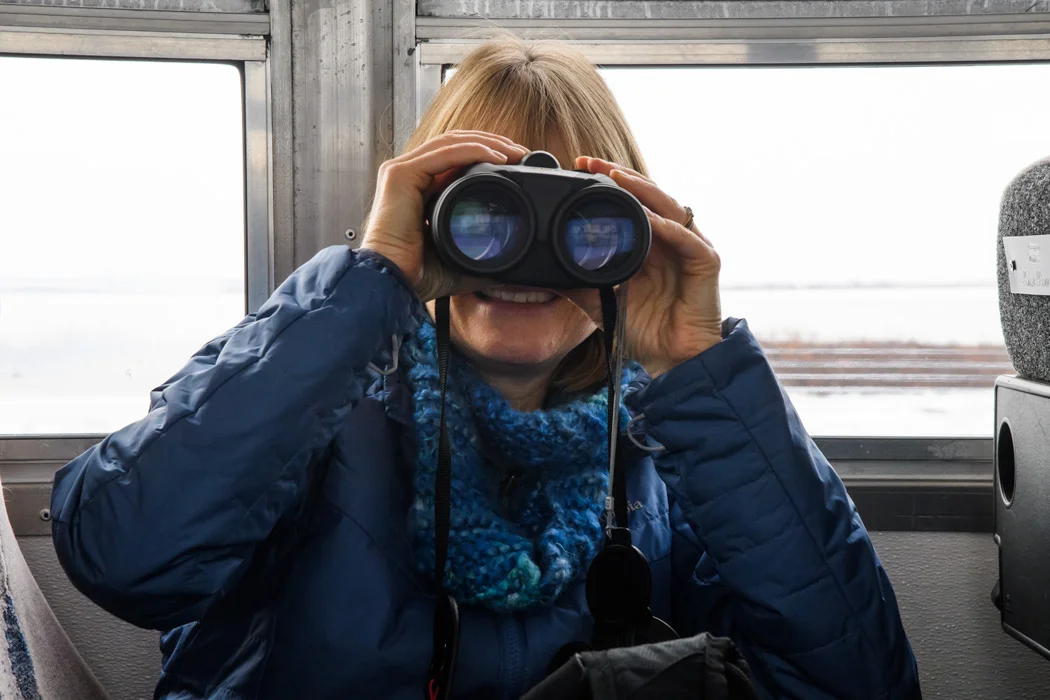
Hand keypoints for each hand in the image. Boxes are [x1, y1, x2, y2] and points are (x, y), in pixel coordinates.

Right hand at [360, 130, 528, 300]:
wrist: (394, 284)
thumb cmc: (418, 275)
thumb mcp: (460, 257)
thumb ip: (480, 252)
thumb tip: (509, 264)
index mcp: (419, 189)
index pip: (455, 158)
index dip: (487, 155)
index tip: (516, 164)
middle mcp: (409, 175)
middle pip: (455, 144)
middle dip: (491, 143)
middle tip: (521, 153)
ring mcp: (402, 172)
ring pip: (451, 143)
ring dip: (487, 143)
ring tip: (515, 152)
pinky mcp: (400, 175)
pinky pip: (444, 153)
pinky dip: (473, 151)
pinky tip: (497, 157)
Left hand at [570, 157, 723, 377]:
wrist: (672, 360)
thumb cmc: (643, 330)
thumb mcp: (600, 302)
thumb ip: (577, 284)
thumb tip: (542, 274)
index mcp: (650, 242)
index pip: (630, 200)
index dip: (609, 182)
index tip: (579, 167)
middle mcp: (671, 238)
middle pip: (648, 195)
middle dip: (620, 176)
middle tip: (590, 162)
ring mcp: (690, 248)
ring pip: (668, 207)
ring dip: (643, 190)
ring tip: (617, 178)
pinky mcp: (706, 262)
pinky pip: (686, 239)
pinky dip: (666, 227)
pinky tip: (649, 219)